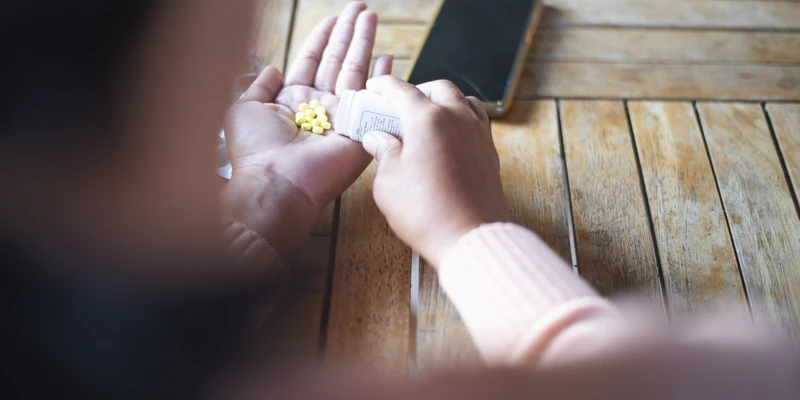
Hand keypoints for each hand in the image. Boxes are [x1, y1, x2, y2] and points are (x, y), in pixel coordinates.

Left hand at [222, 2, 391, 256]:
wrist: (276, 183)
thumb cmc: (255, 151)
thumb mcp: (244, 109)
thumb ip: (258, 85)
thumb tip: (271, 68)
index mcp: (293, 101)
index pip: (310, 61)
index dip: (321, 38)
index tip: (333, 18)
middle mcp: (319, 107)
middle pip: (336, 61)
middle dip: (348, 33)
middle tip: (361, 7)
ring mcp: (341, 117)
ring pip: (354, 72)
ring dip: (364, 43)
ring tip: (372, 17)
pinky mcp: (359, 130)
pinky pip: (371, 97)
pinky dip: (380, 77)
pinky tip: (388, 57)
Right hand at [361, 77, 508, 266]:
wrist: (469, 237)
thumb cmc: (426, 212)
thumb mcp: (389, 182)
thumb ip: (383, 152)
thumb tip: (377, 139)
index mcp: (427, 119)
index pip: (402, 91)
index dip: (384, 86)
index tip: (374, 88)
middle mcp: (457, 117)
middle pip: (437, 89)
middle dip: (417, 91)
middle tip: (399, 107)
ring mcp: (478, 133)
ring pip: (462, 100)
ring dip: (443, 101)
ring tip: (426, 117)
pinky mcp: (489, 151)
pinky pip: (475, 120)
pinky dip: (460, 117)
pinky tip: (448, 135)